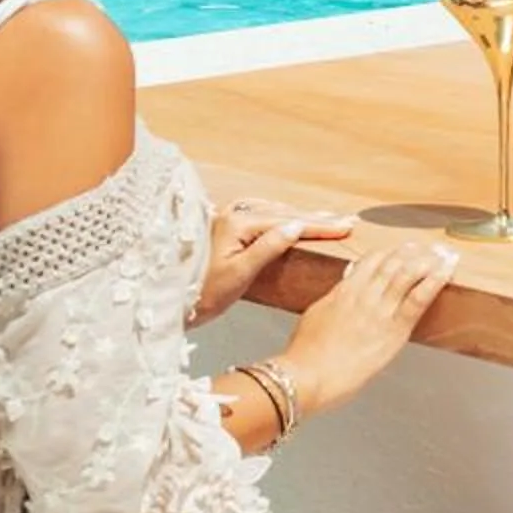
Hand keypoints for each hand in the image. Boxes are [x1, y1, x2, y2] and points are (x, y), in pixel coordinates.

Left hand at [193, 199, 354, 326]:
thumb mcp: (239, 275)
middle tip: (346, 220)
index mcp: (237, 223)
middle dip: (315, 217)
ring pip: (273, 211)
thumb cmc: (200, 294)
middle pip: (283, 212)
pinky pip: (260, 214)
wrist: (166, 302)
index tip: (346, 226)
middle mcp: (232, 214)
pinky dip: (281, 216)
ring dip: (300, 215)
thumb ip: (268, 248)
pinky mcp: (223, 227)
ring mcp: (226, 218)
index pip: (288, 221)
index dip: (320, 225)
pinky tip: (289, 218)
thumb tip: (297, 226)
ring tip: (326, 218)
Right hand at [281, 242, 459, 415]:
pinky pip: (418, 298)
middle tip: (427, 248)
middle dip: (413, 251)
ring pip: (408, 273)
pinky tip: (446, 271)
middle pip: (393, 261)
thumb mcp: (315, 316)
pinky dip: (435, 281)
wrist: (306, 376)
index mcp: (344, 291)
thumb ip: (333, 300)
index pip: (372, 260)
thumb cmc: (305, 355)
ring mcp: (380, 310)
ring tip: (442, 254)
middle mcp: (364, 295)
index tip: (401, 249)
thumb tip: (342, 291)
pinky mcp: (393, 330)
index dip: (390, 252)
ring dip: (428, 260)